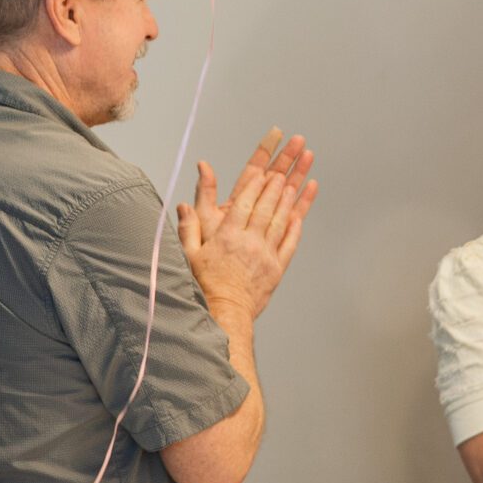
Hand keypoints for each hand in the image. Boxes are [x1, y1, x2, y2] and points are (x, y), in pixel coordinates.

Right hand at [179, 130, 317, 318]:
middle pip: (265, 209)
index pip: (244, 204)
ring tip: (295, 184)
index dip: (256, 186)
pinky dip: (296, 227)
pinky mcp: (277, 267)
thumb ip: (188, 227)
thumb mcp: (190, 255)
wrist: (226, 312)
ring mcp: (266, 254)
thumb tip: (182, 205)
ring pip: (280, 222)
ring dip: (288, 202)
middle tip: (284, 171)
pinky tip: (300, 215)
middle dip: (275, 187)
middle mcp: (250, 242)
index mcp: (228, 237)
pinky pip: (290, 243)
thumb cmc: (206, 284)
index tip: (264, 172)